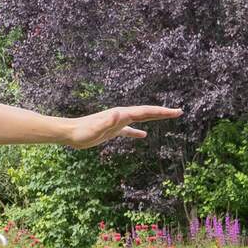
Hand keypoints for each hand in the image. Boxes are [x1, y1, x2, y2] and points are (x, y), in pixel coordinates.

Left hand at [66, 105, 182, 148]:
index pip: (145, 112)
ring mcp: (117, 123)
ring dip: (153, 117)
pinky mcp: (111, 130)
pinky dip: (137, 132)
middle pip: (146, 112)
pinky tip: (143, 135)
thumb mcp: (95, 128)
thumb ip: (107, 122)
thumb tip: (119, 114)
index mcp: (121, 115)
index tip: (176, 111)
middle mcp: (120, 116)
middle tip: (179, 112)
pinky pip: (128, 130)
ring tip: (166, 116)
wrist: (69, 132)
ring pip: (139, 119)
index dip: (161, 112)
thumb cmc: (81, 132)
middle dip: (162, 112)